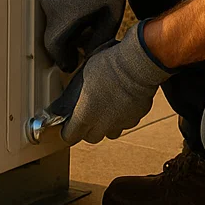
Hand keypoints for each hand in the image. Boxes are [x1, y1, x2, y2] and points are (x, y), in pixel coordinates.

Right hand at [41, 0, 132, 71]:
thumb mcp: (109, 19)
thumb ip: (98, 41)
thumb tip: (89, 56)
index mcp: (67, 15)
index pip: (55, 46)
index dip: (62, 60)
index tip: (71, 65)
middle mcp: (53, 7)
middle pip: (51, 39)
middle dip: (63, 50)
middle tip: (76, 56)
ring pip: (50, 27)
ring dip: (62, 36)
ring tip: (81, 37)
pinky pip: (51, 15)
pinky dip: (61, 24)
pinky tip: (78, 22)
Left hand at [47, 21, 171, 144]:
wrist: (136, 66)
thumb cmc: (108, 67)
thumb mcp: (84, 75)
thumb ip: (78, 93)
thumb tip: (73, 97)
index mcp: (85, 115)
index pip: (70, 136)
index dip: (68, 132)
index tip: (68, 126)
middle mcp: (102, 125)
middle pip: (91, 138)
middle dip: (87, 130)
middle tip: (87, 117)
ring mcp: (120, 123)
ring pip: (110, 133)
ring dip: (106, 126)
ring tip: (106, 110)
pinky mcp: (135, 119)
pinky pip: (126, 123)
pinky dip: (123, 117)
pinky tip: (122, 104)